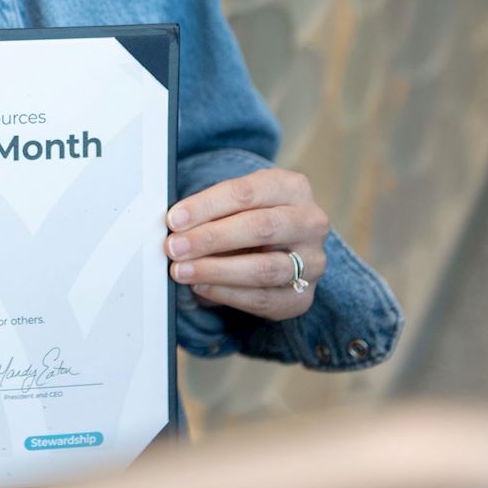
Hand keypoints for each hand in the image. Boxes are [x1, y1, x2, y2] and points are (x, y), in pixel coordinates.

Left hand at [165, 168, 327, 321]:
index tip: (175, 219)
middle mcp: (310, 222)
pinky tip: (200, 286)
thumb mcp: (238, 202)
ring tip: (182, 271)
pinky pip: (262, 299)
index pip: (245, 193)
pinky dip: (226, 294)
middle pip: (259, 228)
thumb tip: (175, 227)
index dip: (206, 206)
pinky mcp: (303, 296)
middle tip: (175, 247)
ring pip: (263, 268)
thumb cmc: (253, 216)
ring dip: (216, 271)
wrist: (285, 247)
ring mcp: (312, 261)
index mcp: (292, 187)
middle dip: (211, 238)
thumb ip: (212, 210)